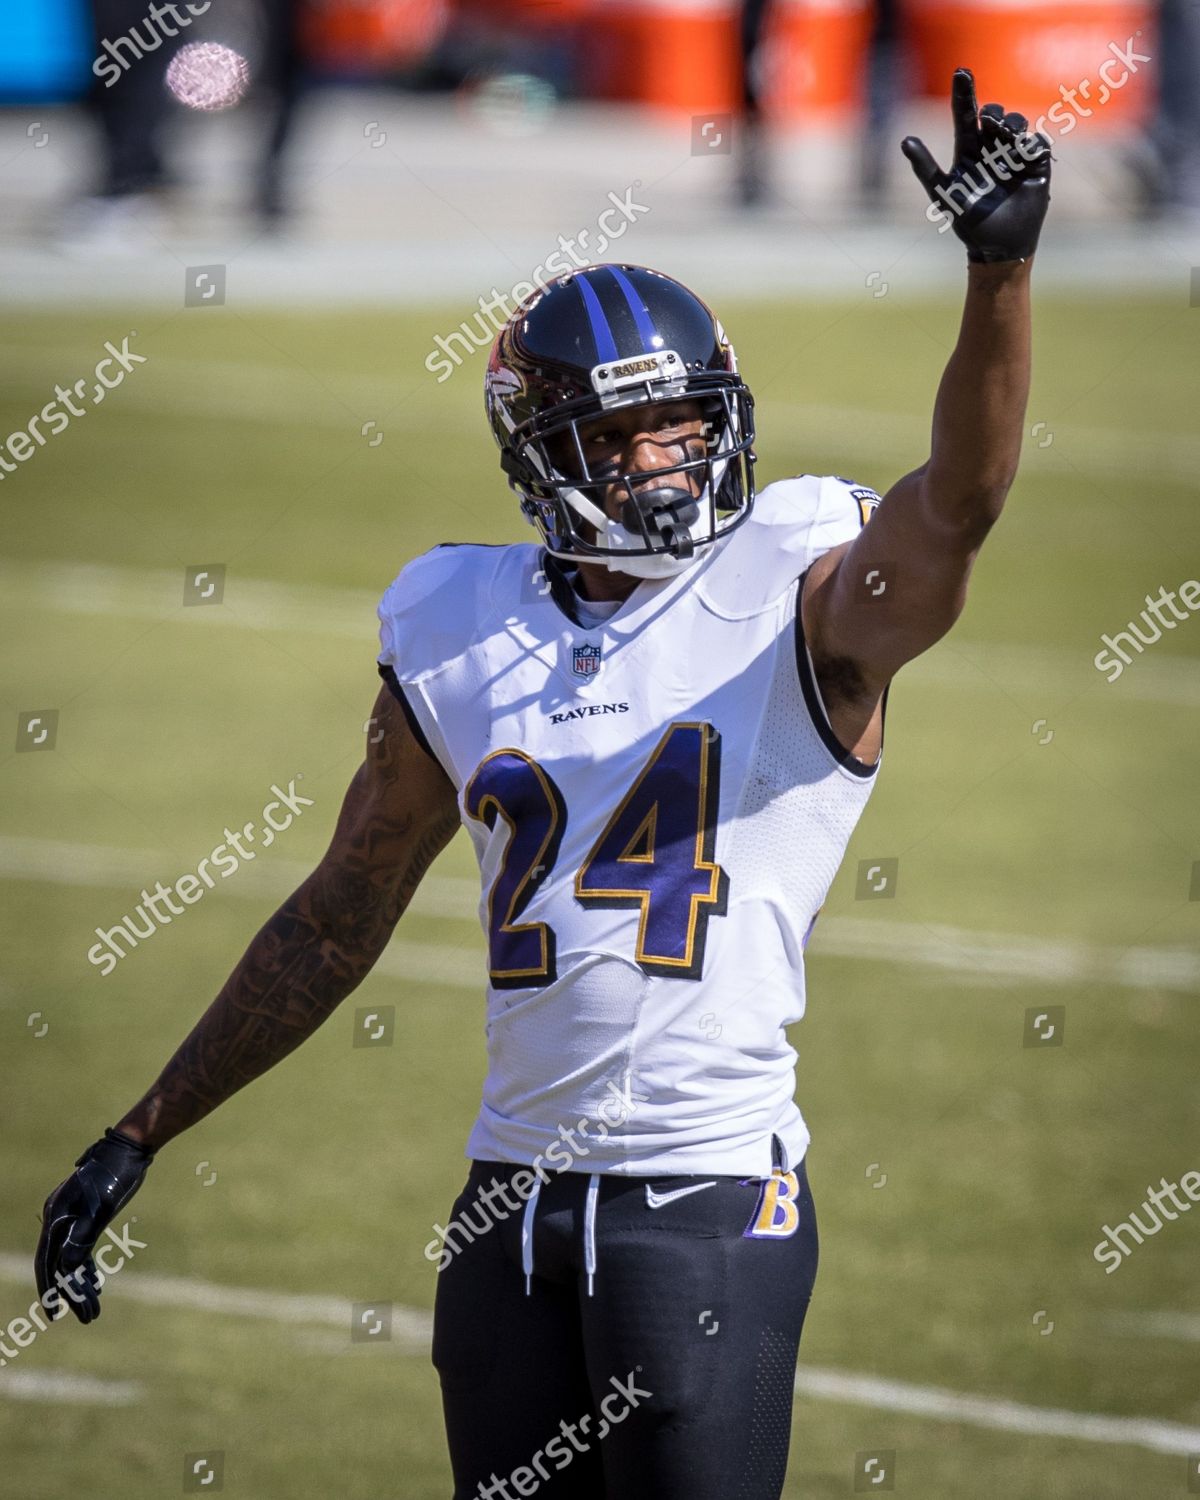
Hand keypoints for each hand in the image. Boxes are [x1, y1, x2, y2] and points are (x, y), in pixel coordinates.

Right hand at [35, 1128, 154, 1323]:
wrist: (130, 1147)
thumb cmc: (116, 1173)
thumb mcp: (103, 1206)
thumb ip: (84, 1235)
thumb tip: (67, 1267)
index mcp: (56, 1215)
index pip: (47, 1261)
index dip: (49, 1289)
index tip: (55, 1314)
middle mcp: (59, 1218)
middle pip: (60, 1264)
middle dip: (73, 1293)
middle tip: (89, 1318)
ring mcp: (72, 1218)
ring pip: (73, 1259)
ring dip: (83, 1284)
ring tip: (94, 1310)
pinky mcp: (87, 1217)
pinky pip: (82, 1249)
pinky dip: (88, 1268)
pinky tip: (96, 1285)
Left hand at [902, 68, 1051, 263]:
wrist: (999, 246)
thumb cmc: (969, 223)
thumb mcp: (944, 194)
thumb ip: (926, 168)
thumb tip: (905, 140)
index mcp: (969, 151)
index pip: (966, 116)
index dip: (964, 93)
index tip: (960, 71)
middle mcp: (992, 148)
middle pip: (994, 114)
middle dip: (993, 112)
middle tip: (989, 121)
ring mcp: (1015, 155)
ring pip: (1016, 124)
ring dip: (1012, 124)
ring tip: (1007, 136)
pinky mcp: (1036, 165)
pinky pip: (1038, 143)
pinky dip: (1031, 143)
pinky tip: (1024, 152)